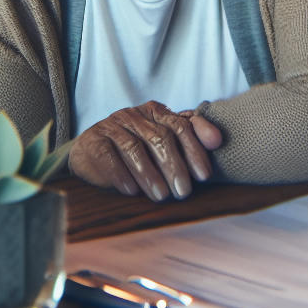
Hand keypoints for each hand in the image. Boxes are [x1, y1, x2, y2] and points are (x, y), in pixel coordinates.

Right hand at [68, 100, 223, 201]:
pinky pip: (109, 157)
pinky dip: (122, 175)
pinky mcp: (93, 142)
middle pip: (160, 139)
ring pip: (135, 149)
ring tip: (161, 196)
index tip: (205, 175)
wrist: (90, 152)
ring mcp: (112, 126)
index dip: (195, 150)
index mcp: (155, 111)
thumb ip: (189, 135)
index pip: (180, 126)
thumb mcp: (162, 139)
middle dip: (175, 167)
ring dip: (150, 175)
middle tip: (184, 192)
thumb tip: (218, 139)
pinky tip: (132, 191)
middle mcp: (134, 115)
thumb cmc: (135, 147)